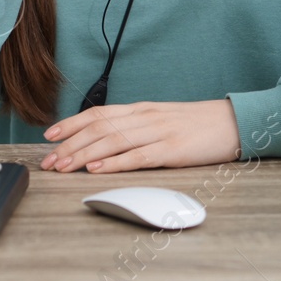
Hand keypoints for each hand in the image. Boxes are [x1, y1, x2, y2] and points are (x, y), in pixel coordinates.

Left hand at [40, 99, 240, 173]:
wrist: (233, 122)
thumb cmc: (197, 124)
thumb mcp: (162, 119)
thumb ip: (136, 126)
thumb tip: (106, 139)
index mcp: (141, 109)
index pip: (98, 113)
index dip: (71, 124)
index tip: (48, 135)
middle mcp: (145, 117)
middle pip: (98, 128)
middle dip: (69, 144)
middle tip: (48, 161)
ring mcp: (158, 132)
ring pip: (112, 141)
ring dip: (83, 155)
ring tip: (63, 166)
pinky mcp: (172, 150)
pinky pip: (138, 157)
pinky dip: (114, 163)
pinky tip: (97, 170)